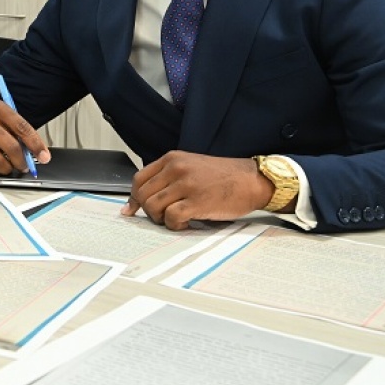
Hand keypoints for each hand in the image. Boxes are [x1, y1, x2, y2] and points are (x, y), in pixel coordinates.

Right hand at [0, 99, 49, 175]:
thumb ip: (18, 130)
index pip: (22, 128)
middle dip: (22, 162)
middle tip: (24, 165)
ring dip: (7, 168)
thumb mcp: (1, 114)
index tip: (44, 157)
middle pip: (11, 148)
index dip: (36, 144)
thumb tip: (37, 154)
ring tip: (6, 163)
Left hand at [122, 151, 273, 229]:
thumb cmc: (223, 177)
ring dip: (161, 219)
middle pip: (143, 195)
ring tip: (177, 219)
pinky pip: (171, 217)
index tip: (132, 210)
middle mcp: (176, 168)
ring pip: (153, 207)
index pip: (139, 179)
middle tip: (163, 217)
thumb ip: (168, 177)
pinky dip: (175, 225)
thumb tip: (143, 199)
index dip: (134, 197)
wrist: (252, 180)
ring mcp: (186, 184)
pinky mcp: (197, 201)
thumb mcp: (191, 166)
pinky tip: (187, 223)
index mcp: (172, 159)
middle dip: (148, 211)